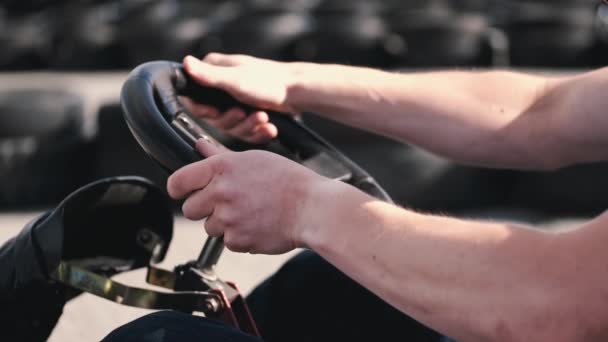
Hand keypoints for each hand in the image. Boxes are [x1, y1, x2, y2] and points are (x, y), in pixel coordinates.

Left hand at [166, 138, 328, 253]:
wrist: (312, 208)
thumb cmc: (289, 180)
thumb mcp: (254, 158)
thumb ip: (220, 155)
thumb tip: (199, 146)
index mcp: (222, 168)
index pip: (178, 182)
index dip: (179, 188)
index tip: (184, 191)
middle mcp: (221, 193)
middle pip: (189, 209)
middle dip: (204, 208)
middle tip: (227, 203)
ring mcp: (228, 219)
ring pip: (209, 227)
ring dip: (224, 223)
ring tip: (249, 212)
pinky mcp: (238, 241)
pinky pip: (228, 241)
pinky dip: (240, 237)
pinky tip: (258, 224)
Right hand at [181, 53, 300, 143]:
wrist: (298, 92)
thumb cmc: (268, 80)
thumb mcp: (235, 79)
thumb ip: (210, 76)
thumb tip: (185, 63)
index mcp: (214, 73)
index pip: (195, 99)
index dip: (205, 110)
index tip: (215, 112)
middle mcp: (222, 88)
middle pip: (215, 118)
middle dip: (233, 120)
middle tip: (247, 114)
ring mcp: (236, 102)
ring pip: (232, 127)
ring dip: (248, 127)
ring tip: (264, 119)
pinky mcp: (250, 114)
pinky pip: (247, 132)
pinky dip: (258, 132)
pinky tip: (269, 129)